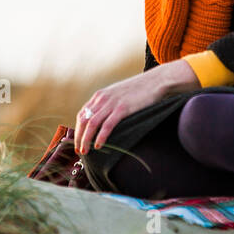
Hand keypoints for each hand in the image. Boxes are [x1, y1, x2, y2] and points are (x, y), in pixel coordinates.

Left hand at [75, 61, 197, 154]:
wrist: (156, 81)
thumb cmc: (140, 90)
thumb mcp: (119, 95)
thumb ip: (109, 104)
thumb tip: (104, 120)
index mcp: (100, 95)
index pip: (82, 115)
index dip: (77, 130)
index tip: (78, 142)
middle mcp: (102, 98)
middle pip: (83, 121)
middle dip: (79, 138)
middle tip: (79, 151)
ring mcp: (112, 103)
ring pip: (92, 124)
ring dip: (86, 140)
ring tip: (86, 152)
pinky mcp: (123, 108)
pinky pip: (107, 125)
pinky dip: (101, 137)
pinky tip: (99, 146)